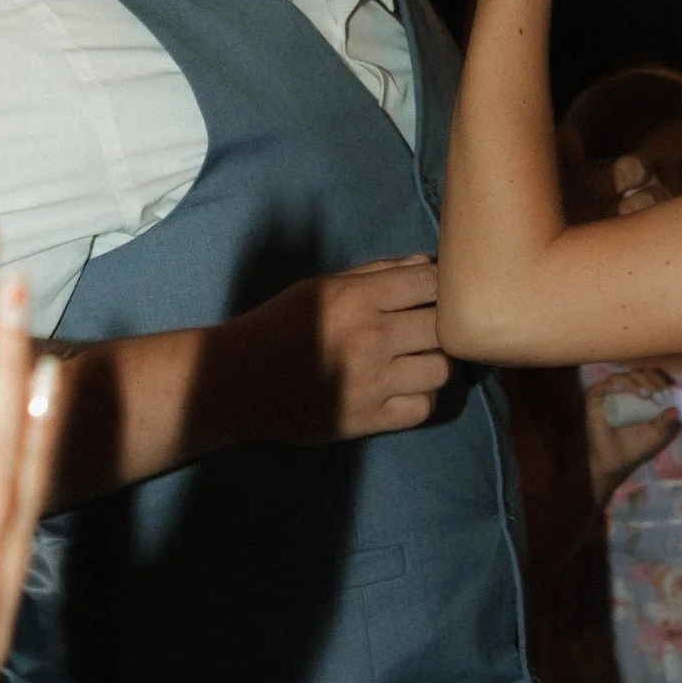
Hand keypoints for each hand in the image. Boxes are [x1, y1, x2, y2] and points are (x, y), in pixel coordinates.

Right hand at [259, 255, 451, 439]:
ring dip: (436, 362)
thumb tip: (426, 263)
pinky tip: (405, 388)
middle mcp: (370, 337)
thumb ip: (376, 273)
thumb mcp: (322, 287)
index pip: (430, 284)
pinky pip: (423, 408)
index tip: (433, 295)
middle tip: (428, 329)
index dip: (439, 286)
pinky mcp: (368, 419)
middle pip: (443, 327)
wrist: (237, 381)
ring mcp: (372, 382)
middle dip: (441, 324)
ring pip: (441, 370)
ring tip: (419, 359)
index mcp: (356, 298)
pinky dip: (421, 397)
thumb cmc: (279, 325)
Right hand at [585, 367, 676, 503]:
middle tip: (660, 394)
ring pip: (623, 376)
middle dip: (652, 380)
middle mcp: (624, 390)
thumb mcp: (657, 434)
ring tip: (647, 394)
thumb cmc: (636, 447)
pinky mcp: (594, 398)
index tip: (670, 390)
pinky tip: (626, 392)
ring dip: (637, 381)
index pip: (651, 377)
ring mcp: (609, 393)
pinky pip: (604, 385)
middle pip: (639, 373)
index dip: (661, 379)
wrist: (615, 462)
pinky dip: (617, 385)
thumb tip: (676, 410)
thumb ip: (667, 423)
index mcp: (640, 394)